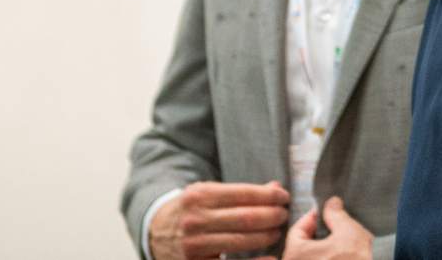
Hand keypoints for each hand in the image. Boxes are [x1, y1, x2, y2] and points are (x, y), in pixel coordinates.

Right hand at [149, 180, 289, 259]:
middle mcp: (195, 219)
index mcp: (199, 195)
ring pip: (240, 241)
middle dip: (271, 216)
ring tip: (278, 231)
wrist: (157, 230)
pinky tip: (270, 258)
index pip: (242, 193)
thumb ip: (239, 192)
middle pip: (244, 218)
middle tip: (284, 215)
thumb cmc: (192, 210)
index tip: (283, 196)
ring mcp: (194, 244)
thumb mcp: (208, 193)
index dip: (268, 195)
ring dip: (265, 236)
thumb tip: (275, 188)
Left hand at [281, 197, 373, 259]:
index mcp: (294, 255)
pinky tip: (342, 259)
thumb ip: (336, 215)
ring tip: (341, 247)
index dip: (312, 218)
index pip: (297, 230)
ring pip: (311, 259)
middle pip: (302, 248)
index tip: (326, 214)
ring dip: (323, 252)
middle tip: (334, 229)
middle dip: (318, 237)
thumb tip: (331, 204)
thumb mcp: (348, 231)